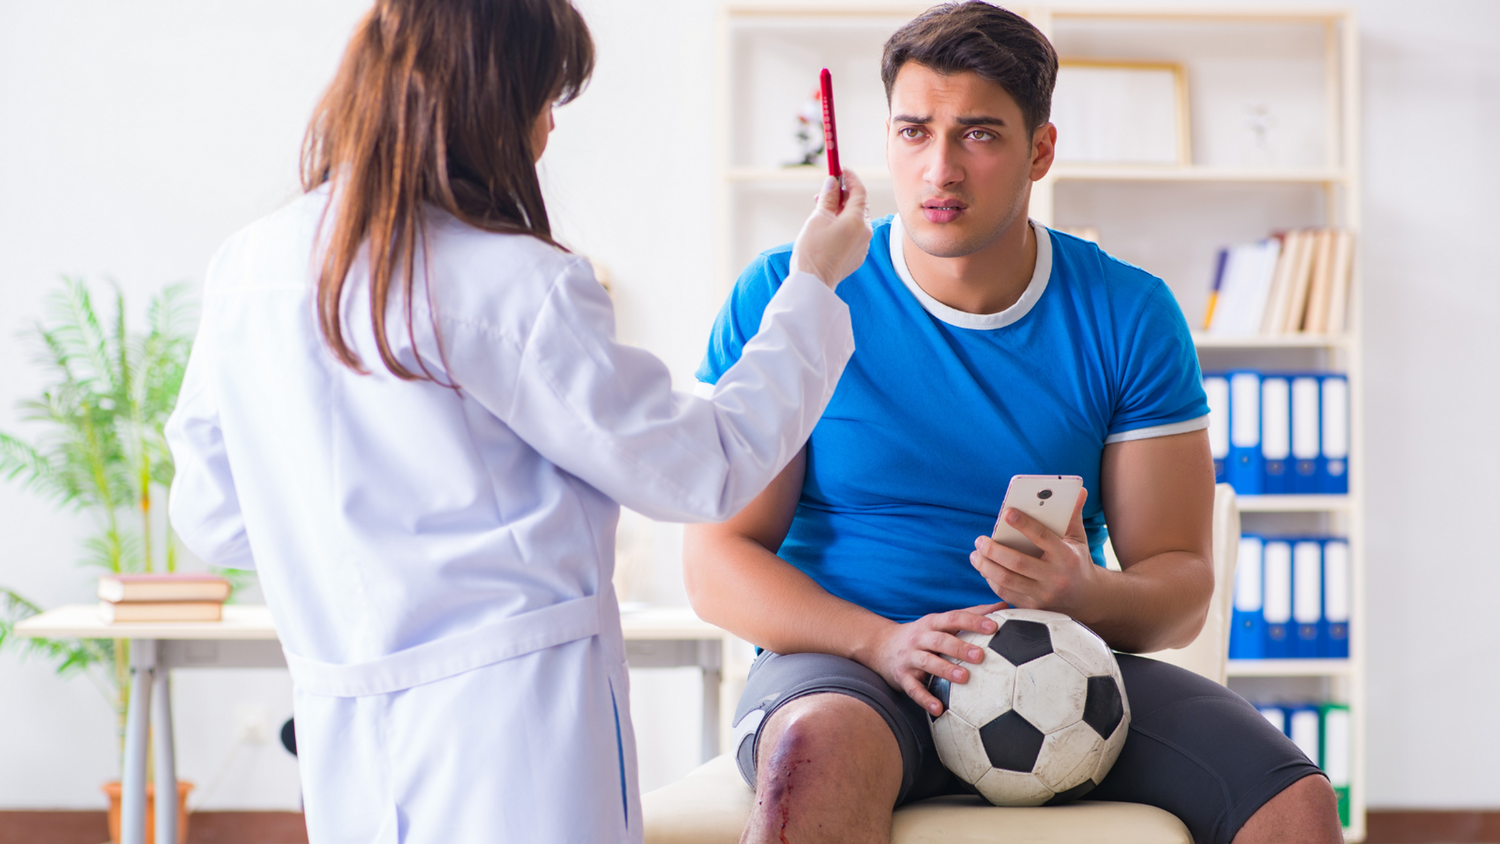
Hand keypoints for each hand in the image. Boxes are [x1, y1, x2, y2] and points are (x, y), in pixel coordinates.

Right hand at [791, 170, 871, 288]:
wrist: (813, 283)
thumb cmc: (813, 250)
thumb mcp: (818, 217)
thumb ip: (829, 197)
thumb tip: (833, 182)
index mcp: (857, 220)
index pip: (859, 190)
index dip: (849, 178)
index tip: (840, 170)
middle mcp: (865, 232)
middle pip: (858, 205)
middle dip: (843, 196)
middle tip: (826, 193)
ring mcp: (863, 245)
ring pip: (855, 220)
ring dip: (842, 211)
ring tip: (822, 212)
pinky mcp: (858, 256)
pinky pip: (854, 234)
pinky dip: (843, 226)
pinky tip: (828, 230)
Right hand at [864, 603, 1005, 715]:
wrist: (880, 646)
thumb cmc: (923, 634)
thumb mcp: (941, 621)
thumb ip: (971, 614)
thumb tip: (1004, 606)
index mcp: (933, 623)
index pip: (954, 618)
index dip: (973, 621)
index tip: (994, 627)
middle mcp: (920, 638)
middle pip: (940, 640)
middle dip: (960, 647)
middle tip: (981, 655)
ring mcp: (910, 657)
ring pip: (927, 662)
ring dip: (945, 670)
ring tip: (964, 678)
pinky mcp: (902, 677)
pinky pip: (913, 689)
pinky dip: (925, 699)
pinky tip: (938, 709)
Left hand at [970, 488, 1098, 616]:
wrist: (1086, 599)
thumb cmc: (1077, 562)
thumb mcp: (1078, 540)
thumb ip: (1072, 516)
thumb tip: (1078, 490)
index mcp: (1066, 557)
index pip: (1043, 537)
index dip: (1024, 524)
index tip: (1007, 513)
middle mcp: (1055, 578)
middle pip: (1017, 562)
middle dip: (993, 550)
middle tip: (979, 540)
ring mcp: (1043, 595)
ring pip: (1007, 580)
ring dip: (986, 566)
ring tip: (975, 555)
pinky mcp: (1032, 607)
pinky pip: (1006, 593)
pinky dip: (991, 580)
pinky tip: (984, 569)